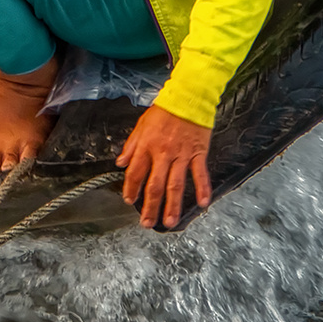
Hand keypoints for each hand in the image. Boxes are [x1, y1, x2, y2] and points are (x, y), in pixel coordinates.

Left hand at [116, 103, 212, 228]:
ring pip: (176, 185)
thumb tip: (120, 163)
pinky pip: (200, 174)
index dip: (131, 188)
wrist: (187, 98)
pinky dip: (202, 189)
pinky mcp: (198, 154)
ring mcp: (181, 155)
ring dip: (172, 206)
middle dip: (150, 206)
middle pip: (154, 185)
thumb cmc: (163, 112)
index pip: (135, 173)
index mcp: (146, 147)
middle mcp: (162, 154)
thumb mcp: (140, 126)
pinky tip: (202, 204)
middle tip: (147, 223)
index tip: (130, 201)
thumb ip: (131, 147)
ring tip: (169, 222)